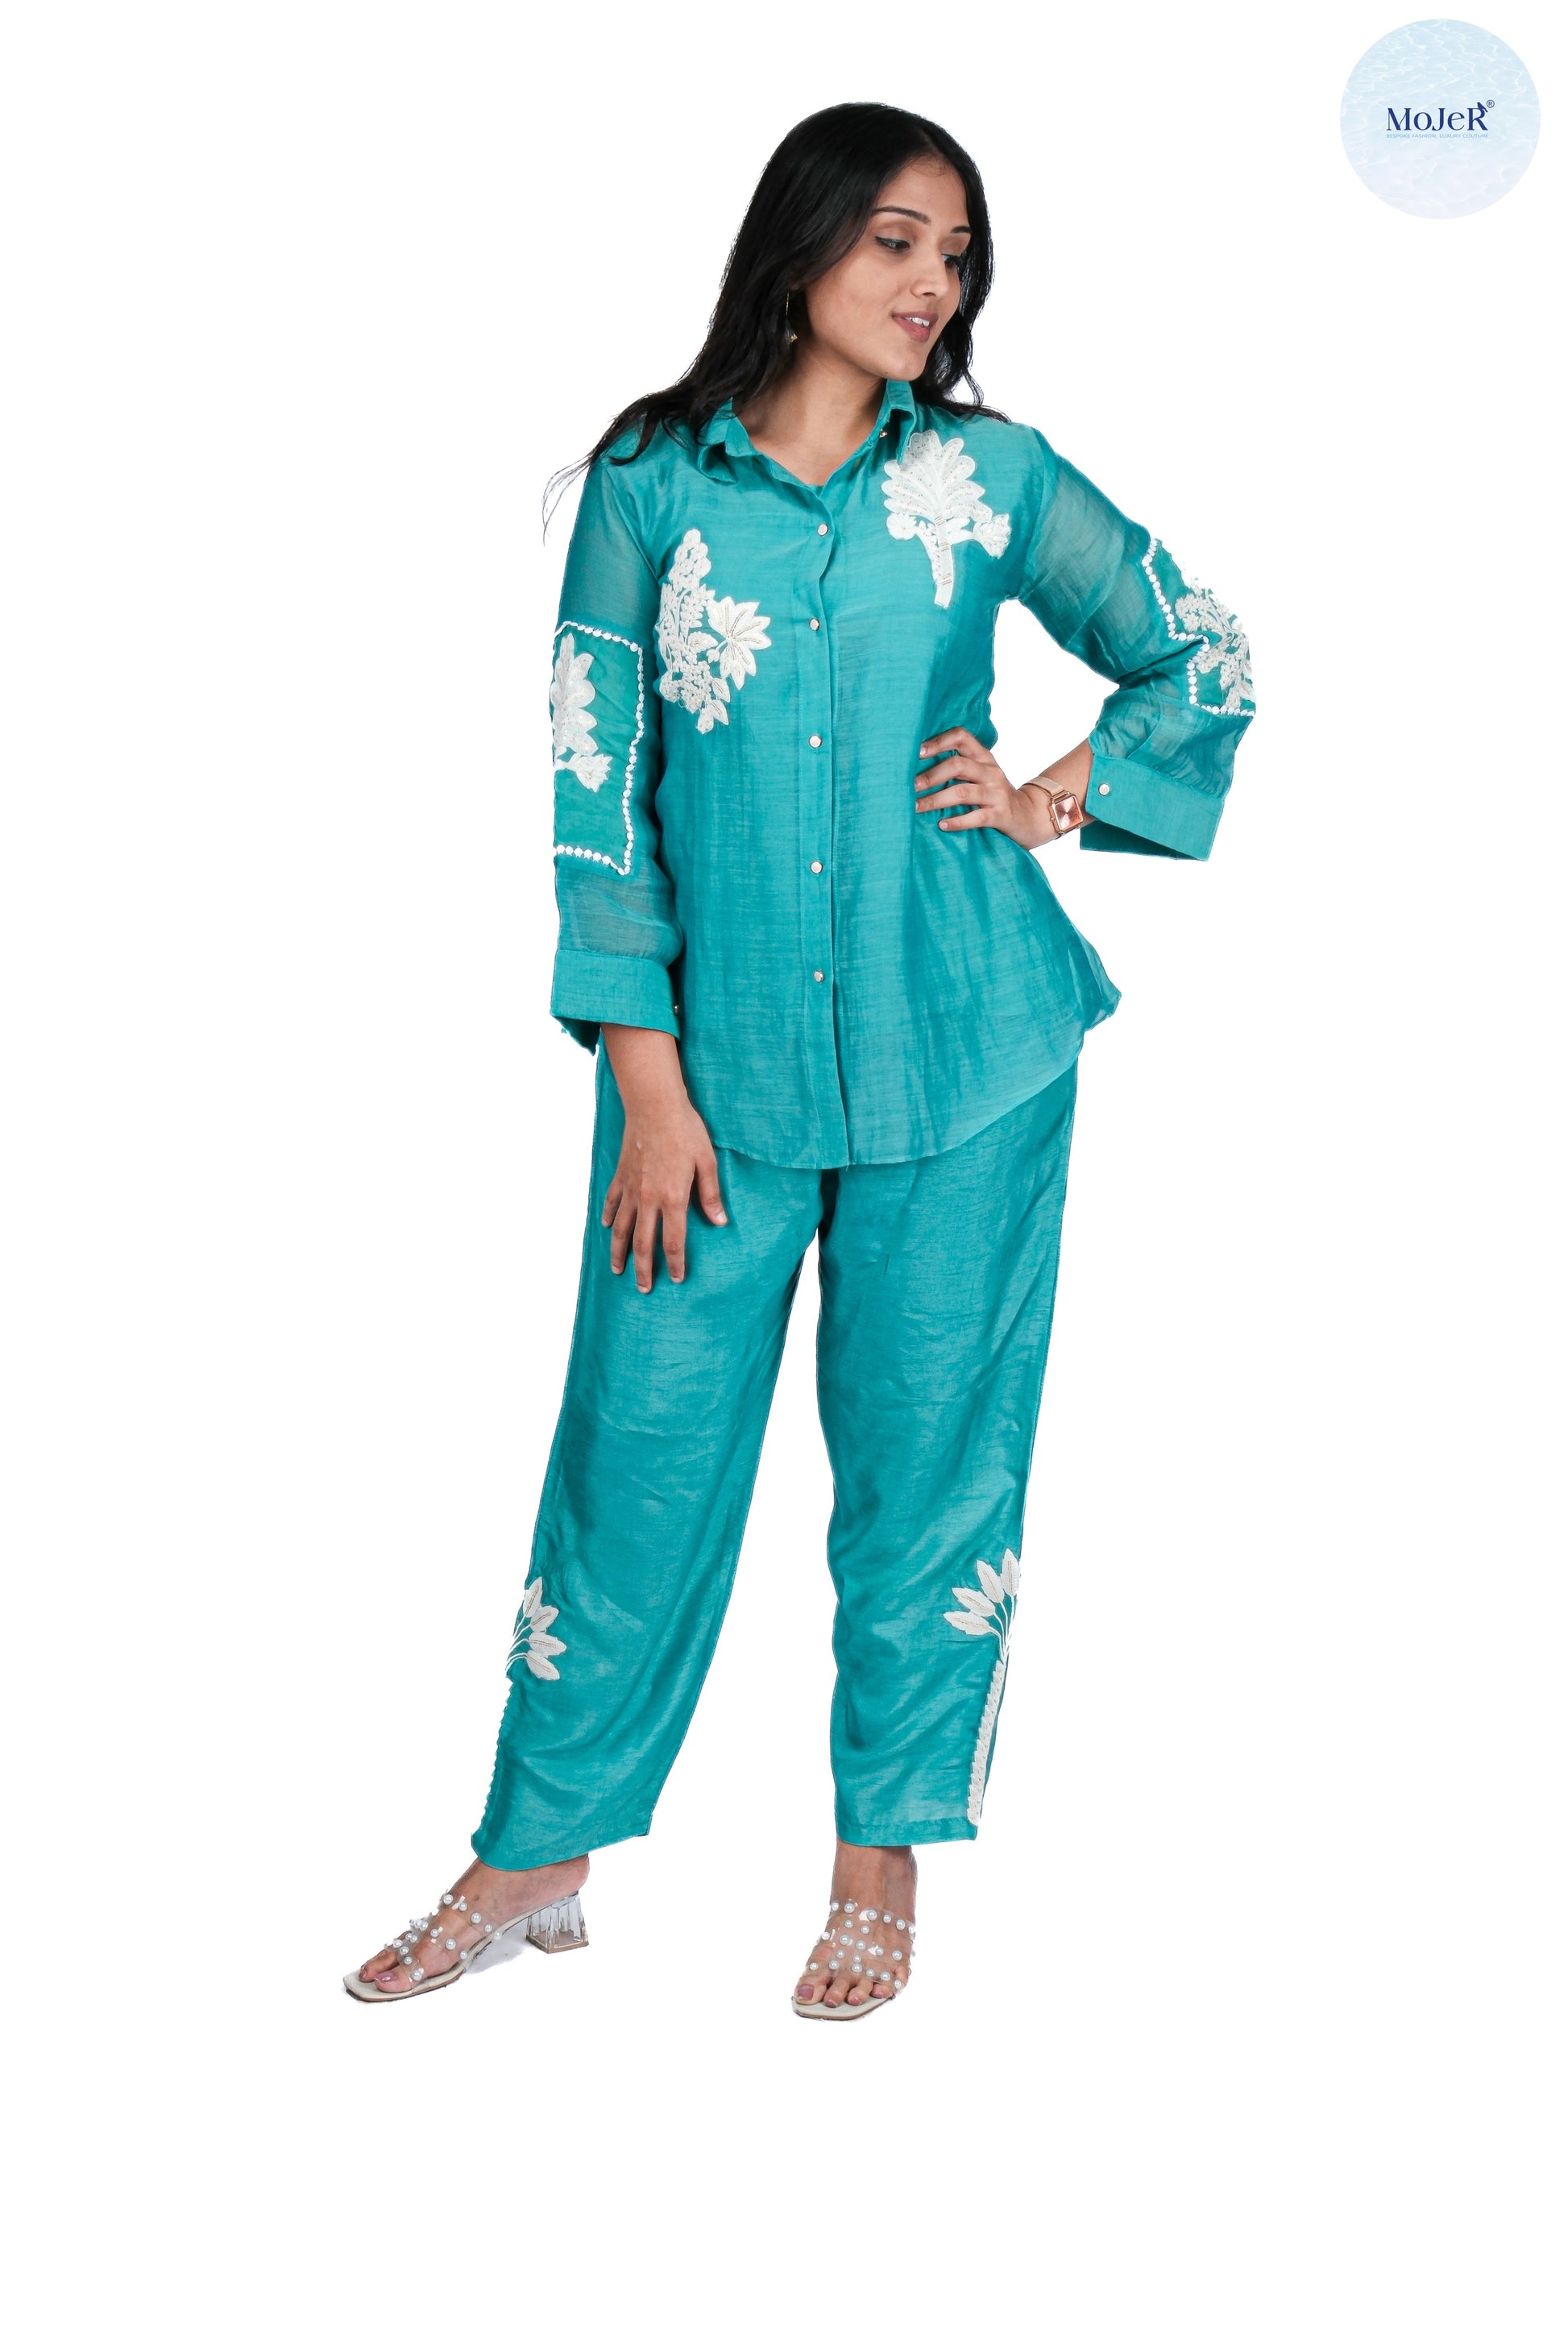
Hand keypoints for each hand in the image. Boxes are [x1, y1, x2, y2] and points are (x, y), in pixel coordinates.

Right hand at [600, 1025, 726, 1292]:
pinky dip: (608, 1217)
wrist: (654, 1106)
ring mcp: (630, 1189)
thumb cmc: (685, 1131)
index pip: (673, 1242)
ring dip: (618, 1252)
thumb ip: (711, 1195)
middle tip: (643, 1288)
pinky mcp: (620, 1175)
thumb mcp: (707, 1162)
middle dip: (643, 1269)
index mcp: (672, 1198)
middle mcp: (648, 1199)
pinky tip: (607, 1228)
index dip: (674, 1263)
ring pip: (620, 1228)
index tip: (675, 1279)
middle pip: (642, 1243)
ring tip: (618, 1270)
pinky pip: (611, 1202)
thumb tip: (720, 1222)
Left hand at [915, 729, 1092, 849]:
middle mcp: (990, 771)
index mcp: (983, 757)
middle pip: (957, 765)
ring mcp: (997, 793)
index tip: (917, 752)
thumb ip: (958, 768)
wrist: (1029, 817)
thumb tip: (915, 768)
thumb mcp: (980, 775)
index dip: (939, 741)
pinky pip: (977, 817)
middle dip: (930, 776)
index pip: (961, 737)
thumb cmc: (993, 796)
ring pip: (963, 792)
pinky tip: (941, 825)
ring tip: (915, 808)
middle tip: (908, 787)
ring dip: (935, 800)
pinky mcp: (1000, 815)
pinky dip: (957, 821)